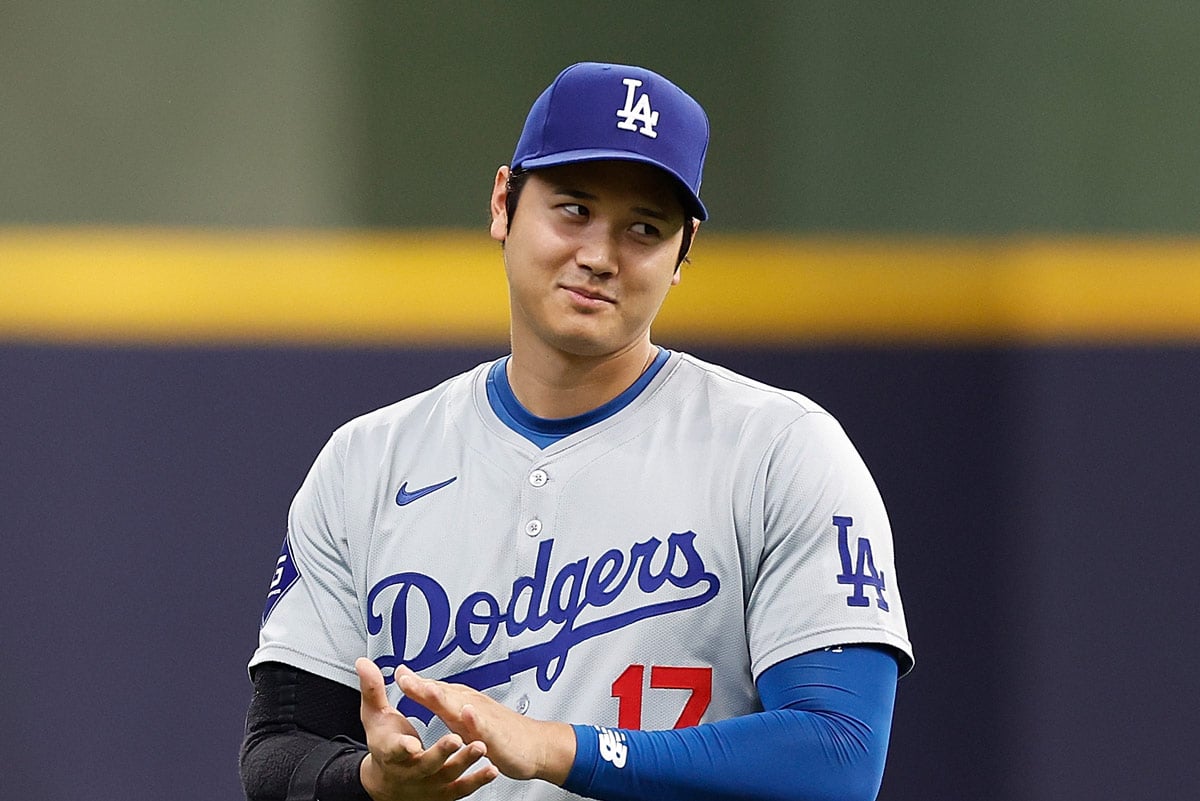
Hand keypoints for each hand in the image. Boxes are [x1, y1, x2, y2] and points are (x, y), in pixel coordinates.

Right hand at [355, 658, 497, 799]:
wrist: (388, 783)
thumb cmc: (383, 743)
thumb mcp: (373, 717)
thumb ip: (372, 689)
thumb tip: (362, 662)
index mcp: (390, 752)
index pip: (394, 750)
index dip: (403, 747)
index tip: (412, 744)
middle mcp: (410, 771)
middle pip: (426, 763)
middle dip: (441, 752)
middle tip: (456, 738)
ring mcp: (428, 784)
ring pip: (447, 775)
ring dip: (465, 762)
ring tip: (480, 747)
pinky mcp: (442, 793)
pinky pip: (462, 789)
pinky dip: (477, 780)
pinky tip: (491, 769)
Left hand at [395, 665, 575, 784]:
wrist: (535, 744)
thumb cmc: (500, 730)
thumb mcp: (466, 716)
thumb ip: (443, 703)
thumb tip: (421, 686)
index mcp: (462, 702)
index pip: (435, 689)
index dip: (415, 682)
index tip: (397, 673)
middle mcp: (472, 706)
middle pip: (444, 693)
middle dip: (424, 685)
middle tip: (404, 677)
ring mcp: (485, 719)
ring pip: (462, 706)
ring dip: (445, 697)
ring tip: (429, 690)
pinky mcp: (497, 735)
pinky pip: (484, 726)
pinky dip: (475, 719)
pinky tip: (467, 713)